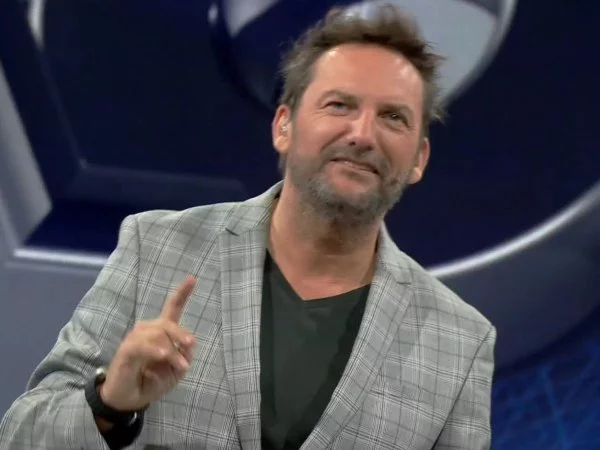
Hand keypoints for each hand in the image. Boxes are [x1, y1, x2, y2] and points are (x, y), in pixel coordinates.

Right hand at [99, 276, 196, 411]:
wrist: (127, 399)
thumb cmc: (151, 381)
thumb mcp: (175, 371)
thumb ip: (184, 356)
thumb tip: (188, 346)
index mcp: (160, 332)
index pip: (171, 308)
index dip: (182, 293)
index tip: (193, 278)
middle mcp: (147, 331)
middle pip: (167, 323)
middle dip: (181, 334)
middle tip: (191, 345)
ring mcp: (134, 339)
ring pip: (158, 335)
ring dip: (172, 351)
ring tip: (181, 366)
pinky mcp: (126, 351)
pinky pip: (142, 345)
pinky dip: (155, 349)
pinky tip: (162, 355)